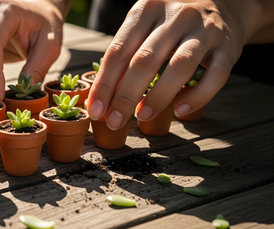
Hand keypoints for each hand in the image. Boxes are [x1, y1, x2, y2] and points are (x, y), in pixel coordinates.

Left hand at [87, 0, 258, 129]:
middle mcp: (175, 15)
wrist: (224, 4)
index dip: (104, 84)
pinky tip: (180, 111)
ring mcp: (204, 29)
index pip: (118, 50)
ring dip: (158, 96)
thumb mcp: (145, 27)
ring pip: (179, 66)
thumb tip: (103, 98)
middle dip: (125, 96)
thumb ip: (126, 55)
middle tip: (114, 122)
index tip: (95, 111)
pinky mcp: (228, 46)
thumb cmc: (171, 24)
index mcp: (146, 9)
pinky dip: (198, 96)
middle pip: (145, 59)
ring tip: (142, 117)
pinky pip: (215, 75)